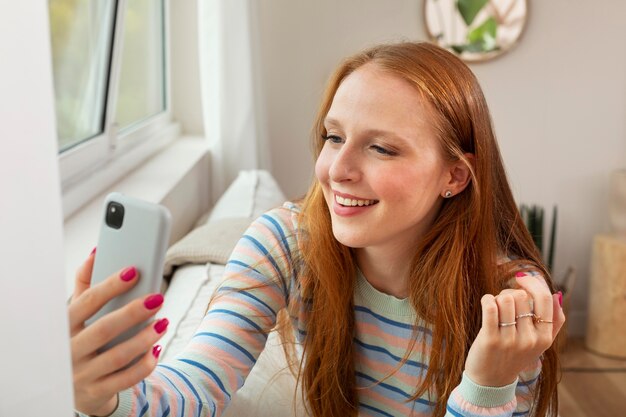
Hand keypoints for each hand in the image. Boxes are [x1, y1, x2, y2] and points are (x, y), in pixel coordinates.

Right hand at [69, 249, 167, 415]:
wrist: (72, 385)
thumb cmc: (79, 338)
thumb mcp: (77, 313)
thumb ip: (85, 284)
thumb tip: (95, 252)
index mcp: (65, 326)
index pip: (86, 303)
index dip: (110, 286)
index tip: (133, 271)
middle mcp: (71, 350)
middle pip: (104, 330)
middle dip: (133, 312)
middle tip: (158, 298)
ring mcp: (82, 374)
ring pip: (117, 357)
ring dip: (143, 339)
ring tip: (163, 322)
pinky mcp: (97, 392)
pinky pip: (125, 380)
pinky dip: (144, 365)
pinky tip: (157, 349)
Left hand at [464, 273, 565, 386]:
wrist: (491, 381)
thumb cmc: (515, 356)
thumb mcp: (540, 343)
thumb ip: (554, 321)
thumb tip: (557, 294)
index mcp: (545, 338)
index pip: (545, 299)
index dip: (533, 282)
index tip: (522, 278)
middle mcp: (530, 340)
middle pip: (521, 296)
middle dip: (510, 292)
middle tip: (504, 303)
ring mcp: (510, 340)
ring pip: (505, 299)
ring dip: (497, 297)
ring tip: (495, 307)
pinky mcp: (490, 340)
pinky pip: (490, 306)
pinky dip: (487, 299)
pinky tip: (486, 303)